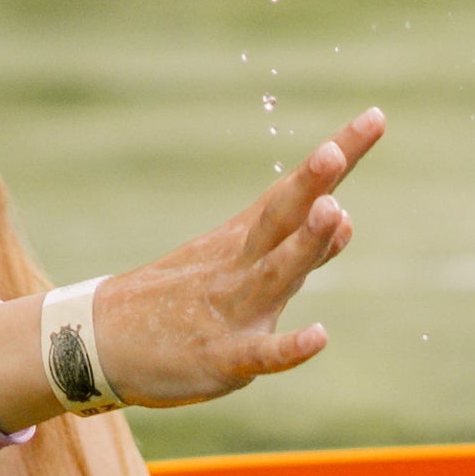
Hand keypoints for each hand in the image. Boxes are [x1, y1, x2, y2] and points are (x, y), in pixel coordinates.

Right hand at [0, 109, 379, 428]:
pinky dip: (288, 347)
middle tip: (332, 151)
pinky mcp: (219, 359)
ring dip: (303, 246)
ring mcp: (228, 310)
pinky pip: (259, 353)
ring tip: (334, 212)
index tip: (377, 117)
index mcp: (244, 239)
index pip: (296, 190)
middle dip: (308, 185)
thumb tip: (347, 217)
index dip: (339, 156)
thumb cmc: (178, 301)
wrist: (98, 343)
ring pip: (272, 276)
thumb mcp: (240, 266)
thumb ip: (303, 248)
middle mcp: (239, 265)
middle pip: (278, 219)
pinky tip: (319, 337)